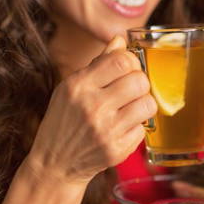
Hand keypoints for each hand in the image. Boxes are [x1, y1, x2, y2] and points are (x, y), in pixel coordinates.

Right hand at [27, 35, 156, 183]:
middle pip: (140, 81)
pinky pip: (143, 129)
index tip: (129, 69)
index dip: (132, 61)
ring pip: (148, 104)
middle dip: (140, 83)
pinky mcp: (117, 150)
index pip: (122, 60)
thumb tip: (120, 39)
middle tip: (131, 91)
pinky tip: (121, 129)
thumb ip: (98, 64)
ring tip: (129, 109)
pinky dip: (136, 127)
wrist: (55, 164)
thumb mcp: (71, 88)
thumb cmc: (63, 121)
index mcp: (79, 85)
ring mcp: (106, 130)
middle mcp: (93, 106)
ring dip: (142, 105)